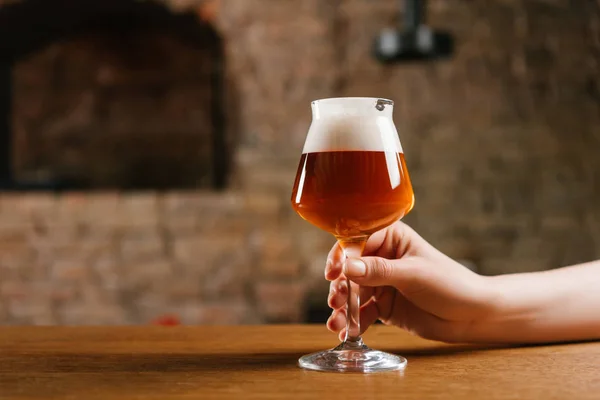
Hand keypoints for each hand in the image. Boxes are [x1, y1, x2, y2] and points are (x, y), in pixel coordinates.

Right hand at [325, 222, 496, 342]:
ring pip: (353, 292)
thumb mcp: (413, 274)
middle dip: (341, 286)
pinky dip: (353, 322)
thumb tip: (347, 267)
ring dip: (343, 307)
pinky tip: (347, 332)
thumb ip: (379, 271)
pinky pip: (362, 312)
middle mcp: (382, 258)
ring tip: (337, 322)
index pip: (358, 241)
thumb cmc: (450, 284)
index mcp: (392, 238)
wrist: (472, 316)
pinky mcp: (383, 305)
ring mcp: (381, 282)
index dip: (342, 256)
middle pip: (350, 269)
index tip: (333, 273)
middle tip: (337, 302)